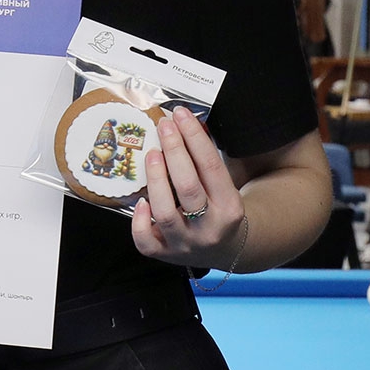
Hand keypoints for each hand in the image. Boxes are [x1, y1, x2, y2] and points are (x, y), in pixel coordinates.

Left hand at [131, 108, 246, 268]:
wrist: (224, 250)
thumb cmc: (219, 210)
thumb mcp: (225, 188)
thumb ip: (206, 163)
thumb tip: (183, 125)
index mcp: (230, 208)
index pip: (211, 166)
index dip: (194, 137)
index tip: (181, 115)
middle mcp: (209, 228)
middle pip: (188, 187)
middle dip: (174, 151)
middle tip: (164, 127)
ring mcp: (185, 244)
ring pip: (165, 213)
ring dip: (155, 179)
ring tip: (152, 154)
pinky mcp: (165, 255)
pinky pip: (147, 242)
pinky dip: (139, 222)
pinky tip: (139, 202)